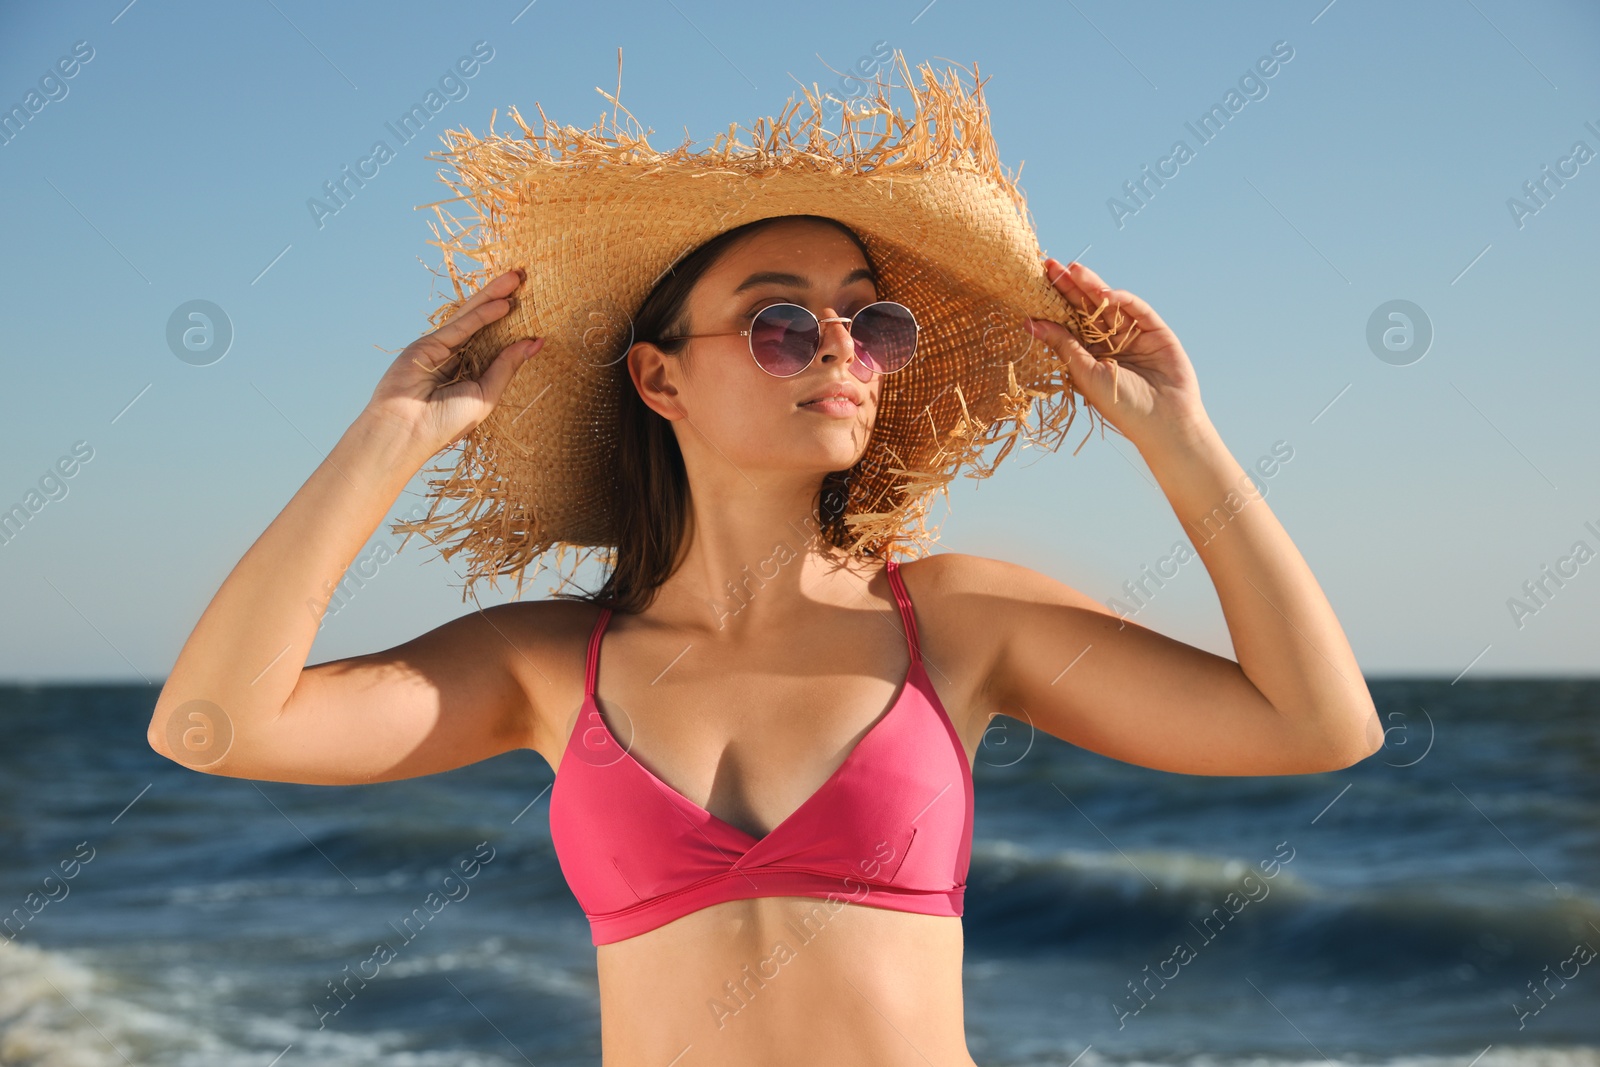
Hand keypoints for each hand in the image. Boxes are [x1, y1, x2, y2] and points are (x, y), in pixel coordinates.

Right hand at [364, 269, 542, 451]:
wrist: (406, 430)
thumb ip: (507, 366)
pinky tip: (502, 304)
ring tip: (516, 278)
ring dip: (493, 297)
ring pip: (472, 317)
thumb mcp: (486, 395)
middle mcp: (459, 358)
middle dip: (504, 299)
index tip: (537, 309)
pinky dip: (480, 314)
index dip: (515, 324)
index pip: (498, 342)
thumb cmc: (446, 422)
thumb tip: (535, 342)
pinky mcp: (429, 343)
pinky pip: (460, 326)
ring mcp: (443, 349)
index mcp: (474, 374)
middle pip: (486, 323)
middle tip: (526, 278)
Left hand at [1026, 258, 1211, 453]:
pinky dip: (1122, 299)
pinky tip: (1104, 293)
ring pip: (1108, 305)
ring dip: (1091, 287)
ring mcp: (1133, 334)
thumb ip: (1063, 344)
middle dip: (1069, 287)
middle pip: (1085, 309)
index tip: (1035, 284)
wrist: (1164, 422)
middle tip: (1050, 266)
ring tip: (1072, 270)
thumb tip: (1029, 323)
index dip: (1053, 303)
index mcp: (1088, 355)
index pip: (1068, 322)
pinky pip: (1137, 309)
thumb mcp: (1085, 373)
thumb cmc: (1120, 405)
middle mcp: (1109, 343)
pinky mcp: (1155, 330)